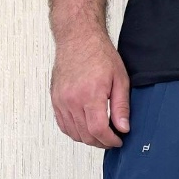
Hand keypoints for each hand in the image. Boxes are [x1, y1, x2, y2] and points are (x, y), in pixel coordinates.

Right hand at [50, 32, 129, 147]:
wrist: (77, 37)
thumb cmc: (99, 53)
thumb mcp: (120, 79)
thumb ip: (121, 107)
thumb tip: (123, 128)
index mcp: (90, 94)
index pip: (98, 130)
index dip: (110, 141)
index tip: (118, 140)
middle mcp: (72, 99)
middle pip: (86, 135)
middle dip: (101, 142)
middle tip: (111, 139)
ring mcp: (61, 100)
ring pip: (74, 133)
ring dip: (88, 139)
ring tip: (100, 135)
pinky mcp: (55, 99)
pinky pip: (63, 125)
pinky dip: (75, 132)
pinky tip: (86, 128)